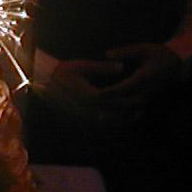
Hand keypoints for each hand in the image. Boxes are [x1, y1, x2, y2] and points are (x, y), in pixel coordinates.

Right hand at [43, 44, 181, 131]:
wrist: (47, 83)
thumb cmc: (65, 72)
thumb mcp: (82, 66)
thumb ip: (102, 68)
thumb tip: (122, 67)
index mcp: (88, 95)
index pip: (114, 99)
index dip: (129, 99)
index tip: (142, 95)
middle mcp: (87, 109)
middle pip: (115, 113)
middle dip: (131, 110)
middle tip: (145, 104)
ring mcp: (85, 116)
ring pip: (110, 122)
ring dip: (125, 119)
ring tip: (138, 114)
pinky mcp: (83, 119)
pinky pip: (102, 125)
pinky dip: (115, 124)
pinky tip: (124, 120)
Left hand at [96, 43, 183, 118]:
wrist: (179, 62)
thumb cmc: (159, 53)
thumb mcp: (142, 49)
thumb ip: (124, 52)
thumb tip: (107, 54)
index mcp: (144, 77)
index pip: (125, 87)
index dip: (111, 92)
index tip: (97, 95)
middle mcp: (147, 90)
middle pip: (127, 103)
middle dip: (111, 107)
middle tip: (94, 109)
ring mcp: (150, 97)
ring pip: (132, 112)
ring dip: (117, 115)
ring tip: (100, 118)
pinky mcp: (151, 101)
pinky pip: (138, 113)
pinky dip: (126, 117)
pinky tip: (114, 119)